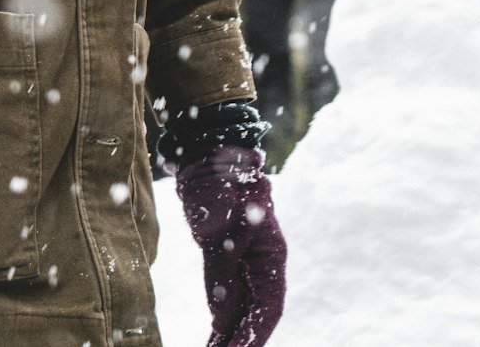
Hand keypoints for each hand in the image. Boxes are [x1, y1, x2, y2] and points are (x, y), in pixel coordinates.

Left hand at [174, 143, 286, 346]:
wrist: (209, 152)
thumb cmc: (220, 176)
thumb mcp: (220, 208)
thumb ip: (220, 246)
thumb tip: (218, 282)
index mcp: (270, 253)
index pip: (268, 305)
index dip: (254, 335)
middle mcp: (261, 264)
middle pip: (256, 316)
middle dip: (241, 341)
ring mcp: (244, 264)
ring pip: (241, 313)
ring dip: (229, 338)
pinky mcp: (224, 263)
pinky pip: (226, 302)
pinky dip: (219, 326)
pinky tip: (211, 343)